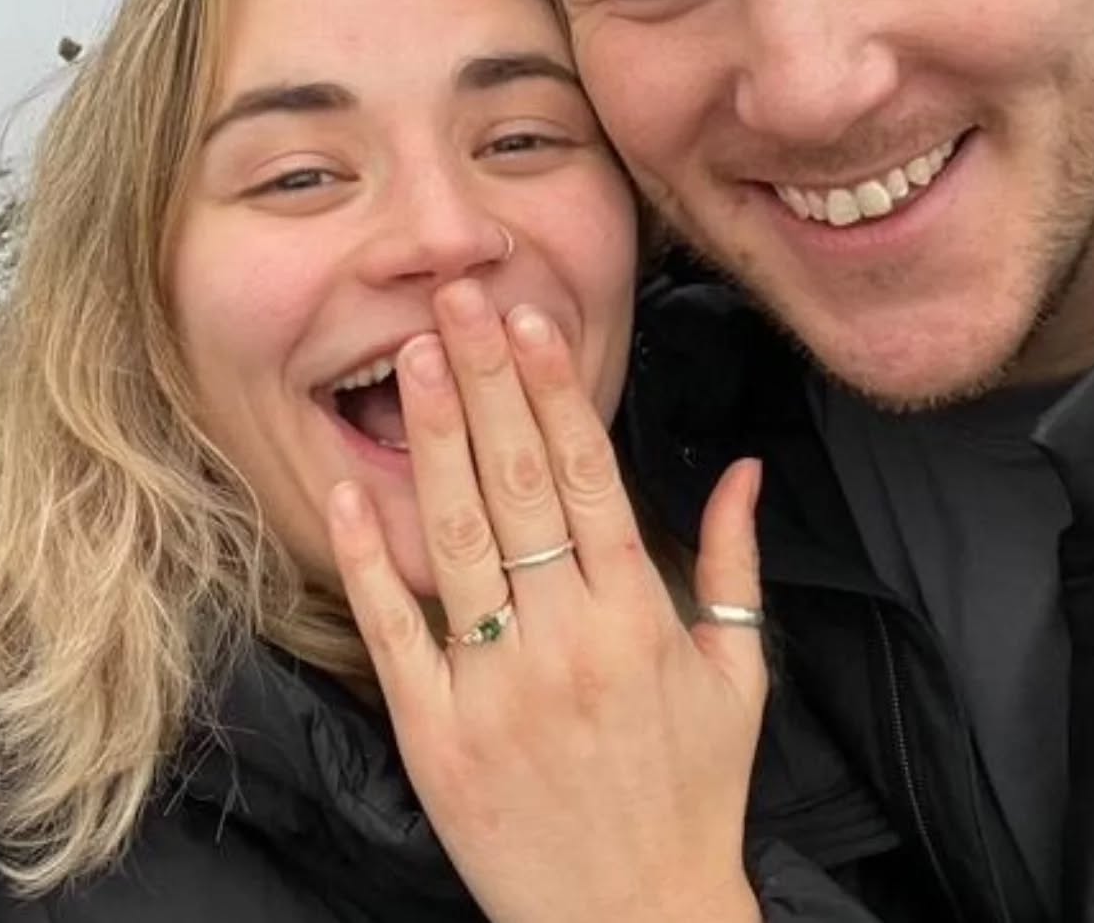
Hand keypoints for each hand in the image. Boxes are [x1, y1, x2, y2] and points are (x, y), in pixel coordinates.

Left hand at [326, 278, 764, 922]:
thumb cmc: (694, 793)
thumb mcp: (739, 676)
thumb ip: (738, 564)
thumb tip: (746, 469)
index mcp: (638, 617)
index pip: (589, 475)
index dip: (557, 389)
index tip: (531, 319)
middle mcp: (564, 638)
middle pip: (517, 482)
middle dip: (486, 379)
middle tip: (457, 299)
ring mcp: (493, 686)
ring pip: (455, 536)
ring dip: (431, 438)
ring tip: (411, 357)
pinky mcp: (433, 735)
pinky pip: (394, 632)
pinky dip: (367, 558)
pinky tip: (347, 488)